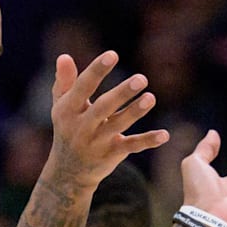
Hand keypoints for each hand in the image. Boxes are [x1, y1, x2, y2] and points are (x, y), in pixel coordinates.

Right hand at [47, 51, 168, 188]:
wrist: (68, 172)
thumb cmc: (67, 129)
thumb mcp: (62, 106)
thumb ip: (64, 82)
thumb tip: (63, 56)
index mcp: (67, 110)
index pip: (82, 88)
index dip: (96, 71)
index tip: (112, 55)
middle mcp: (81, 127)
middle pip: (103, 108)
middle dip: (122, 94)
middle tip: (141, 78)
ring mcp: (97, 142)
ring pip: (118, 125)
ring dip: (134, 112)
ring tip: (150, 98)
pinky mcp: (111, 155)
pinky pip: (131, 146)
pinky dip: (148, 141)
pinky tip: (165, 135)